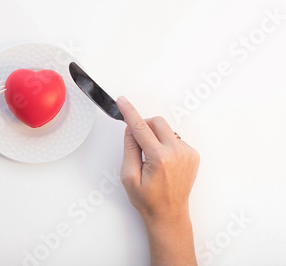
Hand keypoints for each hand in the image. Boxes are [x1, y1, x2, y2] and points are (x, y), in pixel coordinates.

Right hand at [117, 96, 198, 265]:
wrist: (169, 214)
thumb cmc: (148, 200)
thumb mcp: (128, 176)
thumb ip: (129, 149)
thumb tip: (131, 129)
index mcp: (159, 158)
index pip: (140, 127)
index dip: (129, 112)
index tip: (122, 101)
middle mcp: (177, 153)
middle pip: (157, 122)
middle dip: (144, 125)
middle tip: (136, 141)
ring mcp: (187, 153)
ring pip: (166, 130)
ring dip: (155, 136)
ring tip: (151, 159)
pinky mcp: (193, 155)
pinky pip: (175, 139)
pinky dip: (165, 144)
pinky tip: (162, 162)